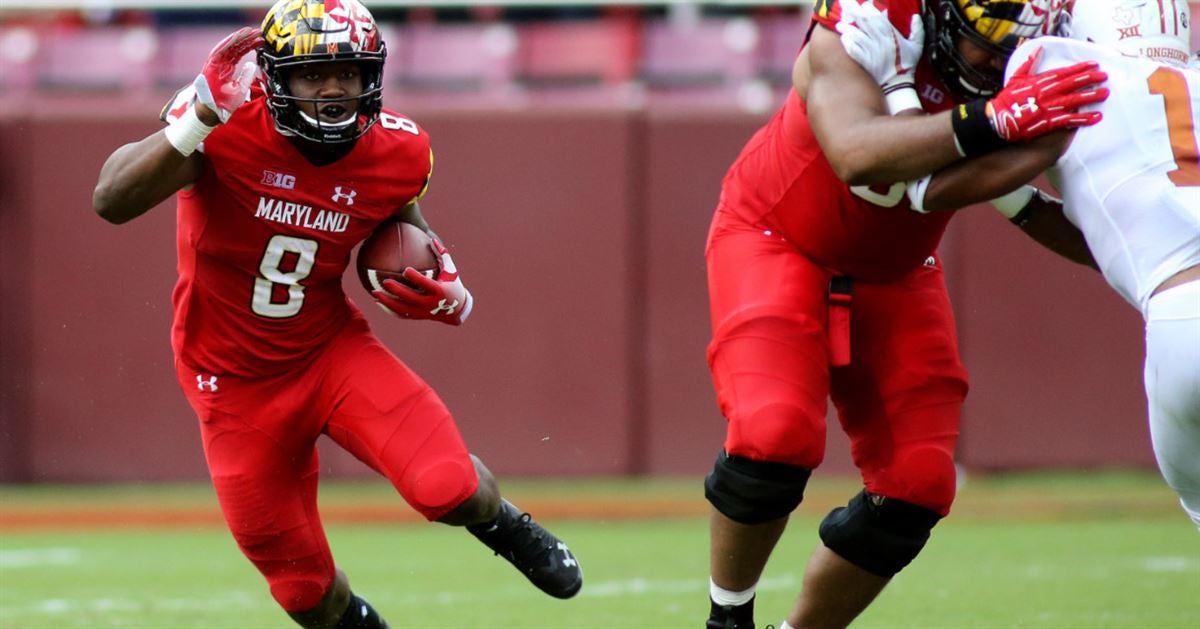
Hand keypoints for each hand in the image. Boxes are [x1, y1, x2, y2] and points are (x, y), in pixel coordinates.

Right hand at [193, 27, 262, 123]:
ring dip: (239, 38)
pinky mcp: (210, 65)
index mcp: (228, 67)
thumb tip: (251, 65)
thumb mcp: (241, 88)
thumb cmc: (225, 102)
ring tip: (250, 31)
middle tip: (258, 32)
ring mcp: (215, 64)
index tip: (260, 40)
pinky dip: (228, 43)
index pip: (240, 53)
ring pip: (228, 46)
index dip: (250, 45)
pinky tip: (237, 37)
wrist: (213, 112)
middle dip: (247, 39)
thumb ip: (246, 76)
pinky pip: (219, 51)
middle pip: (235, 47)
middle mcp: (221, 63)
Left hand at [372, 239, 473, 325]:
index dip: (416, 278)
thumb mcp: (451, 270)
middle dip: (398, 290)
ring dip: (388, 301)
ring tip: (375, 293)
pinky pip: (401, 314)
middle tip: (385, 282)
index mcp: (439, 290)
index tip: (406, 270)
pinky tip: (378, 302)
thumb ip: (442, 254)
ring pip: (403, 308)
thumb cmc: (453, 284)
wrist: (457, 310)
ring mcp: (423, 312)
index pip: (426, 284)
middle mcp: (430, 303)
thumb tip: (432, 239)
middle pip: (411, 297)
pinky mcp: (418, 316)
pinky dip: (389, 310)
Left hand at [836, 0, 922, 111]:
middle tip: (844, 4)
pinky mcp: (865, 62)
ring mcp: (872, 52)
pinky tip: (843, 38)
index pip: (879, 19)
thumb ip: (917, 30)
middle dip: (854, 11)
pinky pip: (855, 51)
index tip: (864, 5)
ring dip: (848, 28)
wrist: (898, 84)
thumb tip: (916, 16)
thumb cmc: (907, 64)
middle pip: (865, 23)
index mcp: (892, 36)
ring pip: (858, 36)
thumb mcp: (917, 46)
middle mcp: (881, 42)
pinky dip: (848, 44)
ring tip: (839, 24)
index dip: (869, 10)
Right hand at [986, 47, 1108, 141]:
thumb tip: (1039, 49)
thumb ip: (1030, 63)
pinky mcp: (1049, 122)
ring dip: (1091, 96)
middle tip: (1104, 77)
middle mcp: (1048, 92)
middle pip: (1073, 84)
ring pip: (1075, 100)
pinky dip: (1084, 118)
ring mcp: (1049, 107)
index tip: (1094, 64)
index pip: (1065, 72)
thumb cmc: (1006, 99)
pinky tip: (1096, 117)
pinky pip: (1070, 120)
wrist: (998, 119)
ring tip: (1105, 93)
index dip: (1081, 68)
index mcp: (1041, 81)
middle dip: (1090, 79)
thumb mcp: (1016, 77)